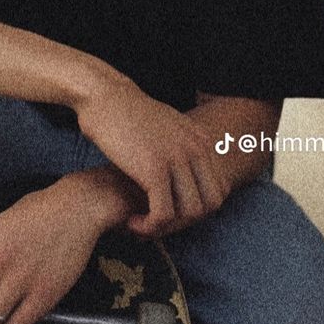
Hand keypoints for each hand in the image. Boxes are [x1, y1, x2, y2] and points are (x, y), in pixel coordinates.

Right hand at [76, 75, 231, 237]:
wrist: (104, 96)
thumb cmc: (127, 114)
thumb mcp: (167, 125)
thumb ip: (183, 144)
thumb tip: (188, 166)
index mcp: (201, 140)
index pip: (219, 190)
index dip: (197, 208)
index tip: (170, 211)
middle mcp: (195, 149)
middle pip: (210, 205)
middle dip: (184, 221)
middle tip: (157, 222)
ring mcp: (177, 159)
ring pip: (190, 214)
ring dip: (166, 227)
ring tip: (142, 224)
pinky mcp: (154, 170)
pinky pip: (163, 214)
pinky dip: (149, 227)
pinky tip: (131, 223)